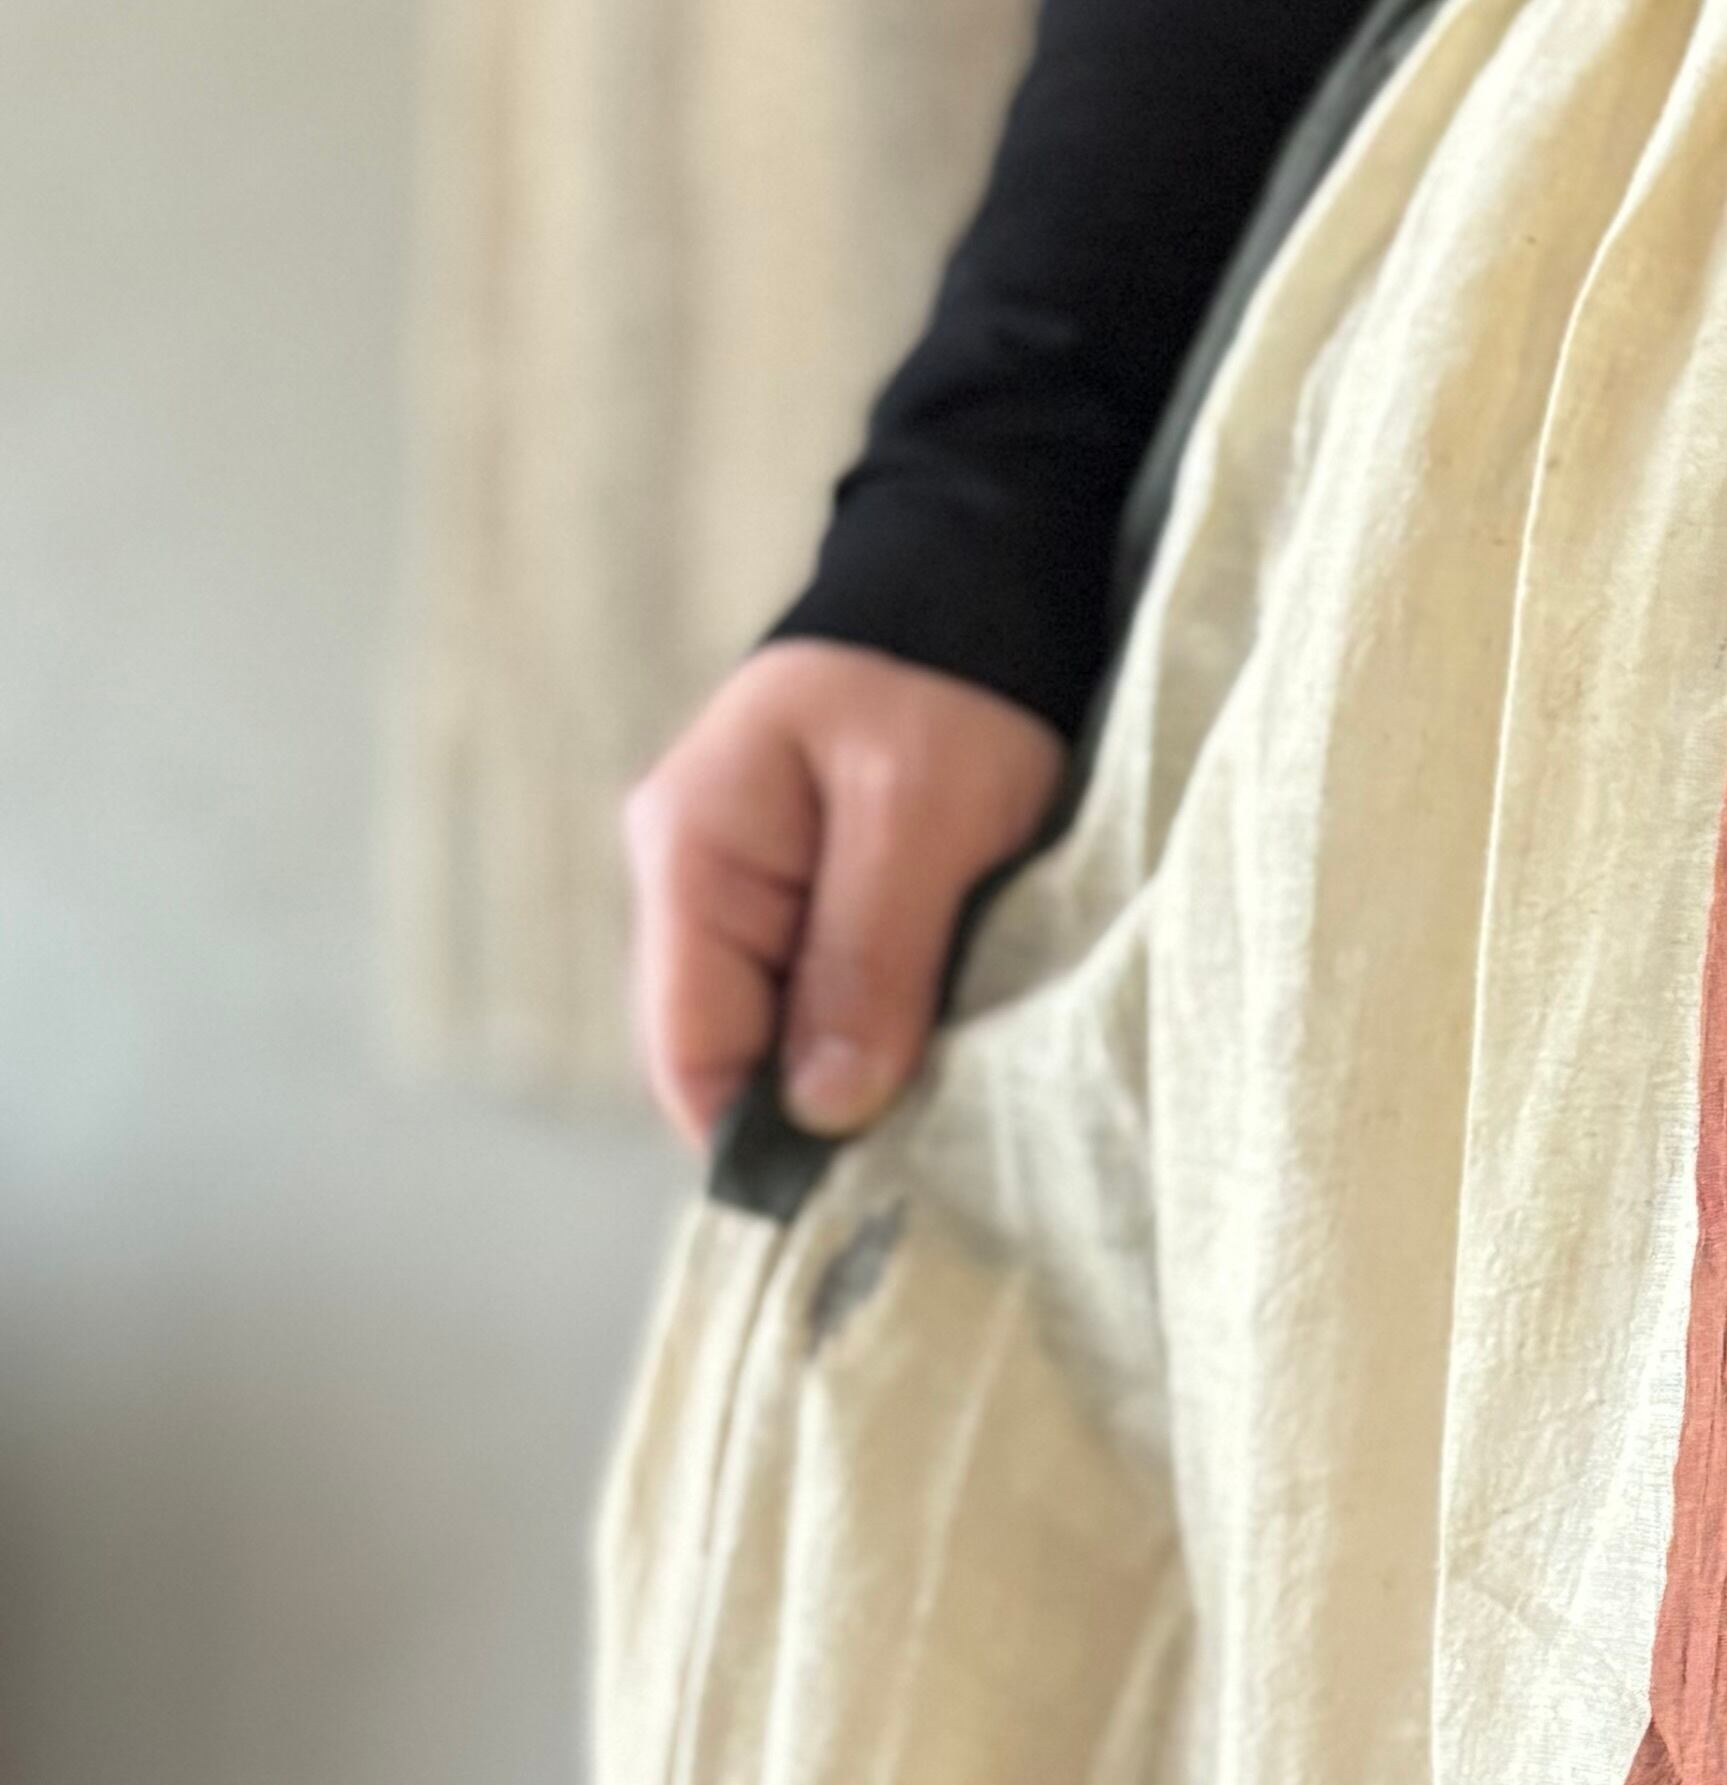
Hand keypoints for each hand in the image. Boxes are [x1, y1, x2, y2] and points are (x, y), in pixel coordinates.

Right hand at [622, 637, 1066, 1148]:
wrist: (980, 588)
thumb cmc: (945, 681)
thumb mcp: (918, 816)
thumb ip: (867, 954)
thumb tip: (824, 1106)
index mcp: (692, 855)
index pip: (688, 1048)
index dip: (758, 1138)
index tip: (857, 1196)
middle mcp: (699, 887)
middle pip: (730, 1057)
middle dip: (817, 1115)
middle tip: (927, 1165)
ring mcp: (751, 899)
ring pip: (782, 1040)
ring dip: (856, 1081)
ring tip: (946, 1117)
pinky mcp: (813, 906)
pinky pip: (825, 1005)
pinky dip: (881, 1041)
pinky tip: (944, 1064)